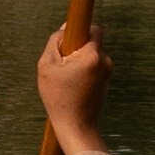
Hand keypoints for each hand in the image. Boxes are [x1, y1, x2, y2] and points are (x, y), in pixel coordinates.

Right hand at [37, 29, 108, 144]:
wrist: (76, 126)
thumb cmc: (58, 97)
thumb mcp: (46, 66)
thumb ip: (55, 42)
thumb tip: (65, 28)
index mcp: (92, 55)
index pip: (94, 28)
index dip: (80, 28)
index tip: (72, 35)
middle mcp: (105, 61)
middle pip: (90, 42)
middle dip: (76, 48)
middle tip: (62, 65)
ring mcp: (108, 72)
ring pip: (90, 55)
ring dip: (79, 61)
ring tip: (66, 79)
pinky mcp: (106, 81)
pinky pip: (93, 67)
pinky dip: (83, 71)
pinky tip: (73, 86)